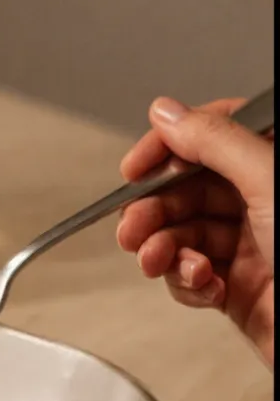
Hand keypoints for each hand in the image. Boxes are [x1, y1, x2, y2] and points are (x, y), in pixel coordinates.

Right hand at [117, 96, 273, 365]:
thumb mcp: (270, 181)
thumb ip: (216, 141)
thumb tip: (168, 112)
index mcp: (274, 161)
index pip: (212, 133)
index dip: (168, 147)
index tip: (135, 167)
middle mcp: (263, 199)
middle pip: (186, 188)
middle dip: (153, 209)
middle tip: (134, 227)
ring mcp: (250, 244)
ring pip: (182, 234)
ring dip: (163, 249)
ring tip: (158, 261)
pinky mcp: (238, 287)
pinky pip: (191, 276)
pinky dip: (187, 282)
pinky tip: (204, 286)